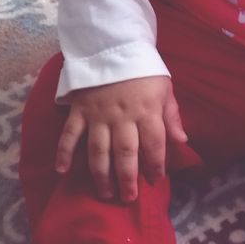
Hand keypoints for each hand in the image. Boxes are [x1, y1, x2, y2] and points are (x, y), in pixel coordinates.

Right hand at [54, 76, 186, 202]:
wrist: (113, 45)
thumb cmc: (143, 70)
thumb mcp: (164, 87)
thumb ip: (172, 116)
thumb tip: (182, 141)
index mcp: (146, 110)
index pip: (154, 143)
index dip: (156, 164)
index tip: (156, 180)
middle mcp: (122, 116)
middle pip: (125, 152)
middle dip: (127, 177)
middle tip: (128, 197)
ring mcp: (98, 115)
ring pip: (98, 149)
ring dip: (101, 174)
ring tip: (105, 193)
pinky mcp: (79, 110)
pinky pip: (70, 133)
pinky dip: (64, 152)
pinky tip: (62, 171)